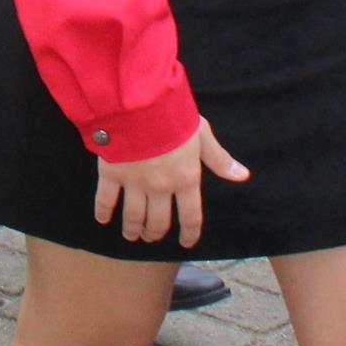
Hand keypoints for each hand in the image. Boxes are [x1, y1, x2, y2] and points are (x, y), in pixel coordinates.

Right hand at [92, 118, 249, 248]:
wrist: (139, 103)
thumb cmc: (173, 115)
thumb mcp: (202, 135)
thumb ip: (219, 159)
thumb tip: (242, 176)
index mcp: (185, 179)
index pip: (191, 217)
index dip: (189, 233)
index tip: (186, 243)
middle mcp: (160, 187)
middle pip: (158, 221)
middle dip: (155, 232)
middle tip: (151, 236)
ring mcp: (134, 183)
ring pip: (134, 216)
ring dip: (133, 229)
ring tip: (132, 235)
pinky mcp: (111, 173)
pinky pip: (106, 199)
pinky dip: (103, 212)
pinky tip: (102, 220)